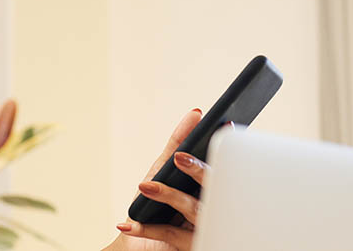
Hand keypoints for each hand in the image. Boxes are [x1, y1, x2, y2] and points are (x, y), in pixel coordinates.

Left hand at [104, 109, 211, 250]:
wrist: (139, 248)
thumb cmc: (155, 207)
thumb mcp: (163, 172)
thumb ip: (178, 144)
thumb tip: (195, 114)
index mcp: (213, 187)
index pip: (222, 165)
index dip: (224, 148)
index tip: (225, 126)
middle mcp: (214, 207)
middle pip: (215, 187)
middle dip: (198, 170)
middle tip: (179, 157)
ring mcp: (205, 228)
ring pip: (194, 209)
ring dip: (168, 196)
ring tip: (145, 187)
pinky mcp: (190, 247)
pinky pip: (170, 235)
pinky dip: (147, 228)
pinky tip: (128, 223)